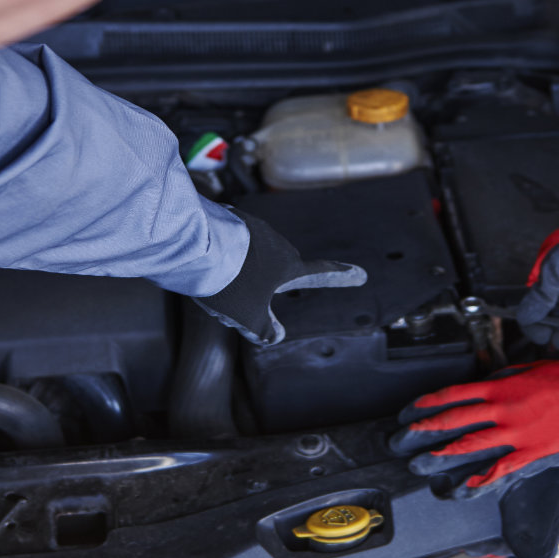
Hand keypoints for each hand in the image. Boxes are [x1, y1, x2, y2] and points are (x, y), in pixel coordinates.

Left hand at [191, 208, 365, 344]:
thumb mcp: (248, 317)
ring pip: (252, 254)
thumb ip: (264, 330)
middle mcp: (277, 243)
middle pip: (278, 267)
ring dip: (239, 267)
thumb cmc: (231, 284)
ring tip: (214, 283)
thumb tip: (275, 338)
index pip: (322, 273)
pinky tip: (206, 265)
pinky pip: (233, 241)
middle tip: (237, 297)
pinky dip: (224, 254)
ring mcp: (254, 227)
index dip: (342, 276)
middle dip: (265, 280)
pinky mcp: (231, 219)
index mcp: (289, 267)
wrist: (198, 247)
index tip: (360, 274)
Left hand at [387, 348, 558, 498]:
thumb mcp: (536, 367)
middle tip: (402, 439)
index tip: (411, 410)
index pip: (455, 393)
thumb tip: (490, 381)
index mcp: (503, 386)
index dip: (429, 402)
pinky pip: (503, 467)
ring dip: (443, 454)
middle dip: (424, 430)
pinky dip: (483, 477)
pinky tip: (467, 484)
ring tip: (422, 463)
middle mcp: (504, 408)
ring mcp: (518, 432)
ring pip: (471, 444)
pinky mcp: (534, 451)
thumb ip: (510, 377)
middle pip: (454, 419)